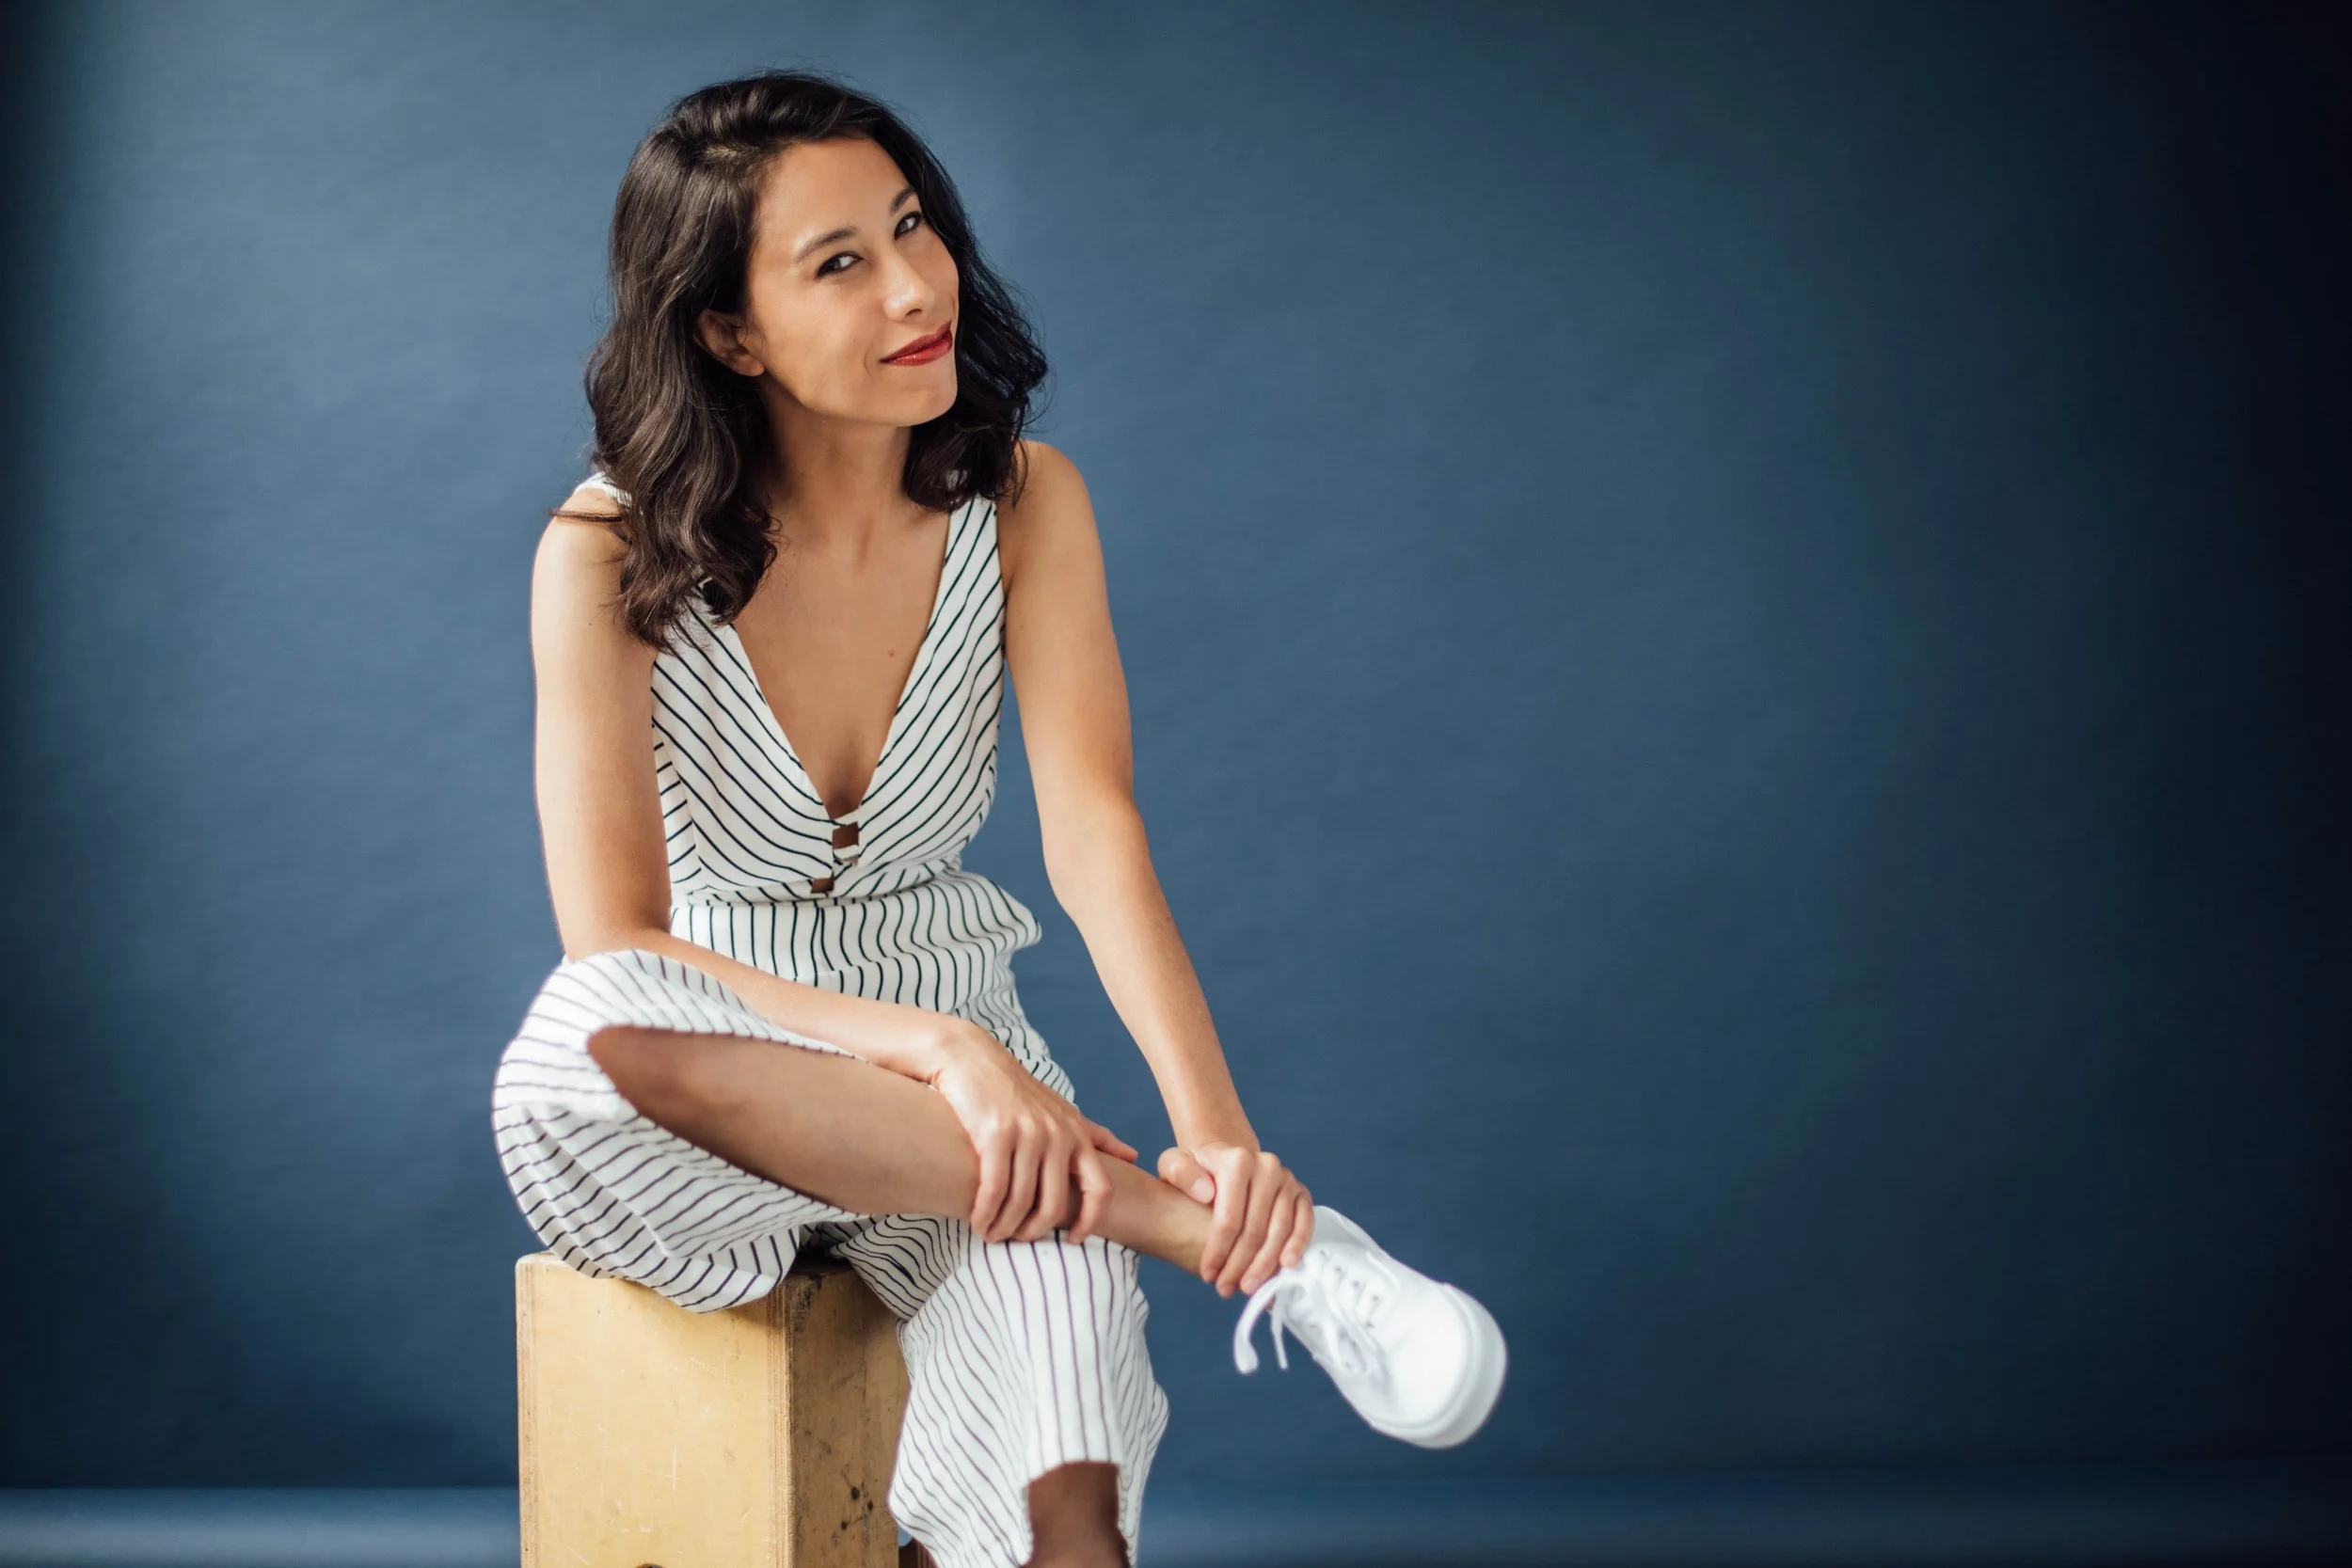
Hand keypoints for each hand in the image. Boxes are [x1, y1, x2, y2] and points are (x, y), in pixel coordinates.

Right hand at [923, 1021, 1138, 1244]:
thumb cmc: (1018, 1091)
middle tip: (1018, 1240)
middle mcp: (1058, 1135)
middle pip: (1055, 1204)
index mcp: (1077, 1134)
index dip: (1091, 1221)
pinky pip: (994, 1188)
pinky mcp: (995, 1134)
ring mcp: (1028, 1134)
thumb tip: (1133, 1157)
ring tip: (992, 1235)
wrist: (973, 1060)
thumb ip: (1096, 1136)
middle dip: (1035, 1231)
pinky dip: (985, 1213)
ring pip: (1021, 1201)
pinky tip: (978, 1222)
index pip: (1100, 1189)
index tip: (1074, 1240)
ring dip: (1004, 1227)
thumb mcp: (1063, 1111)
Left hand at [1157, 1140, 1314, 1295]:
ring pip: (1280, 1231)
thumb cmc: (1199, 1170)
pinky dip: (1297, 1246)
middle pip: (1255, 1229)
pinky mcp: (1301, 1193)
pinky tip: (1285, 1267)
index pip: (1228, 1218)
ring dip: (1264, 1264)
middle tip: (1226, 1288)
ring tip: (1248, 1286)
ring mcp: (1287, 1180)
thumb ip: (1179, 1173)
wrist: (1227, 1159)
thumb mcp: (1174, 1165)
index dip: (1218, 1251)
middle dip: (1240, 1265)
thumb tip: (1205, 1193)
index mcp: (1237, 1161)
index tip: (1207, 1274)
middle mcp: (1267, 1166)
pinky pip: (1304, 1223)